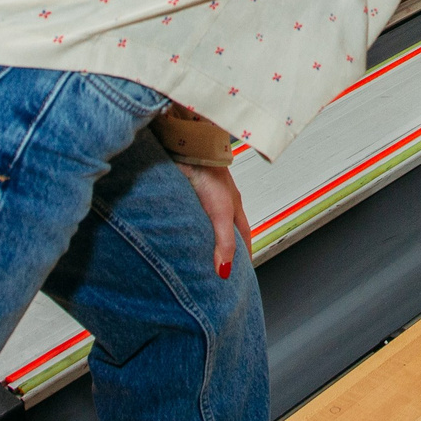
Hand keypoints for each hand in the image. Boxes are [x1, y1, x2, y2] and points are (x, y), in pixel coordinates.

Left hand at [177, 160, 252, 277]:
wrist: (188, 149)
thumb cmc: (210, 173)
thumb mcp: (222, 213)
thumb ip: (225, 241)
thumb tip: (226, 270)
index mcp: (233, 206)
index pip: (242, 236)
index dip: (243, 254)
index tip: (241, 271)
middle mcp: (219, 202)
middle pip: (224, 230)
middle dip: (222, 248)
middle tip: (217, 268)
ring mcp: (201, 197)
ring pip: (204, 223)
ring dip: (202, 237)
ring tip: (194, 255)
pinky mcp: (183, 193)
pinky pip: (186, 215)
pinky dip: (184, 226)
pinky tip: (177, 233)